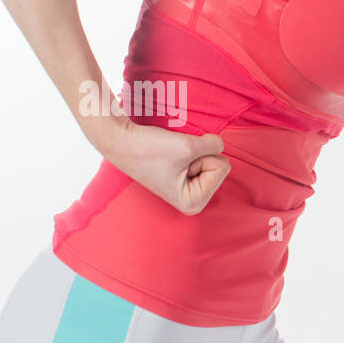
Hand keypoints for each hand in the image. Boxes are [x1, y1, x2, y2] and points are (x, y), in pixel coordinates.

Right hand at [101, 118, 230, 214]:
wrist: (120, 139)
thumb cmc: (149, 148)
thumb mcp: (189, 146)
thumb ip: (215, 145)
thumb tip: (221, 145)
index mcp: (194, 203)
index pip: (223, 167)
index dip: (201, 157)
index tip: (175, 161)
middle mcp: (193, 202)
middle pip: (220, 165)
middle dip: (198, 155)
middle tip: (172, 158)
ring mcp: (190, 190)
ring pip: (212, 159)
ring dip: (193, 151)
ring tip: (170, 157)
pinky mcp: (185, 177)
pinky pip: (203, 156)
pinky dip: (189, 149)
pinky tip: (170, 155)